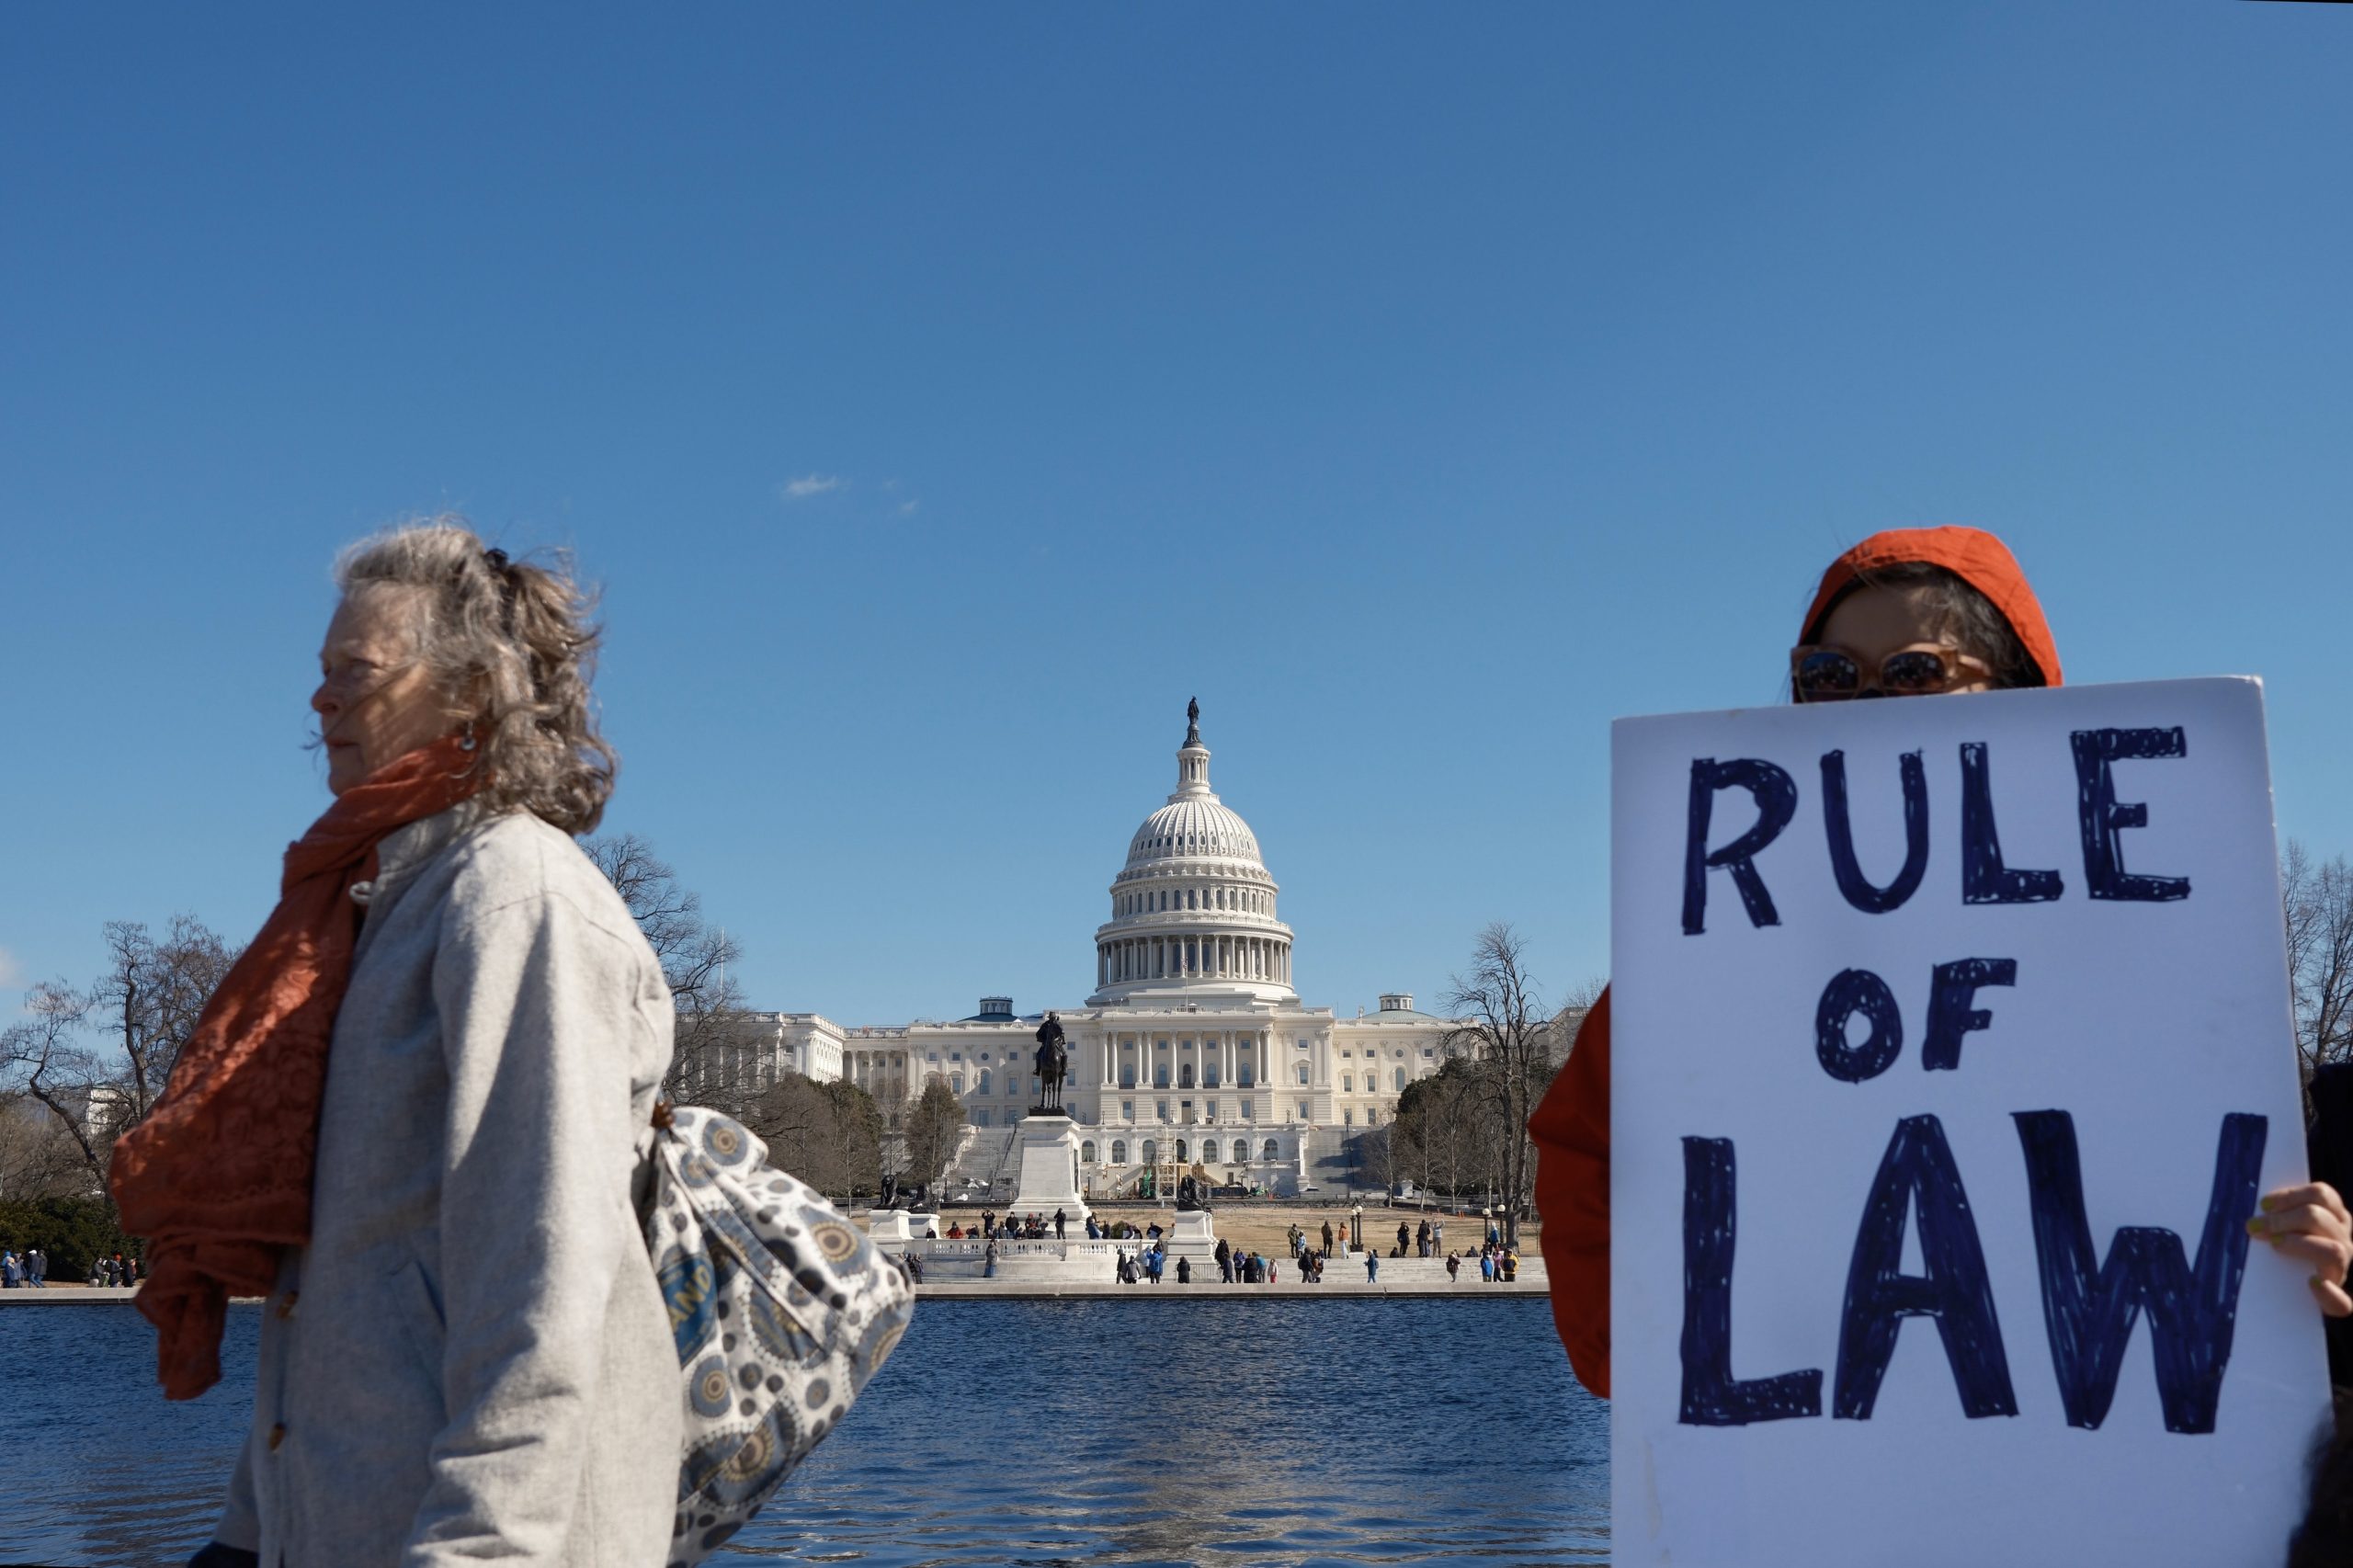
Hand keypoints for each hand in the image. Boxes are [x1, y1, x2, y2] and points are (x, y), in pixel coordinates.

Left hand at [2251, 1182, 2352, 1316]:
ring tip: (2273, 1245)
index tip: (2263, 1205)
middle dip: (2282, 1220)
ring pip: (2334, 1250)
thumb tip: (2254, 1212)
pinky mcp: (2338, 1300)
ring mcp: (2342, 1268)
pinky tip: (2311, 1283)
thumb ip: (2274, 1215)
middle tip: (2254, 1227)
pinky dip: (2328, 1293)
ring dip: (2298, 1245)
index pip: (2321, 1194)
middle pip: (2318, 1217)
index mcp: (2332, 1216)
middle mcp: (2342, 1239)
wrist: (2290, 1294)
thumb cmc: (2281, 1250)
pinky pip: (2342, 1301)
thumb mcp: (2281, 1228)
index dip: (2291, 1196)